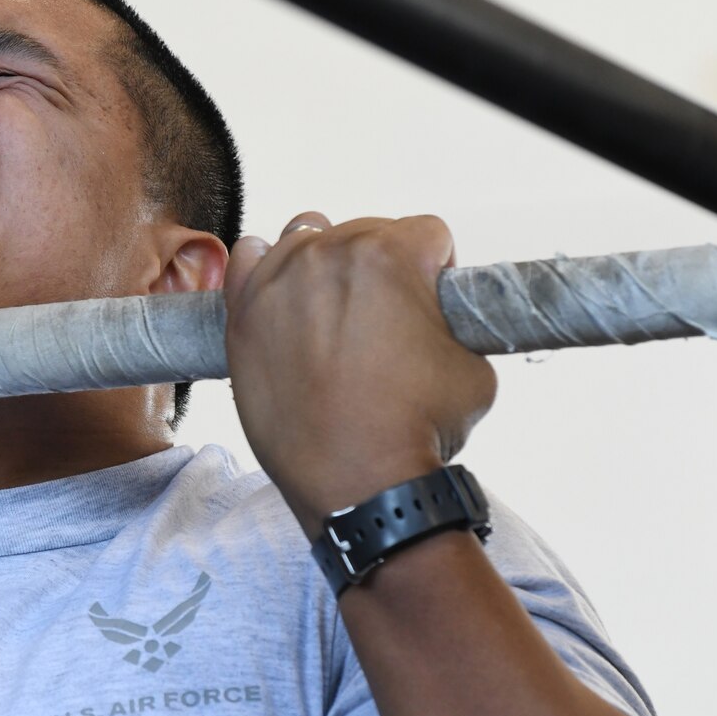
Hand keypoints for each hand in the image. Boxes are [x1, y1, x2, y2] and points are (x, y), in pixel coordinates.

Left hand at [223, 212, 495, 536]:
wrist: (356, 483)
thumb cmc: (413, 430)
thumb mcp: (474, 367)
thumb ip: (457, 321)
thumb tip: (440, 317)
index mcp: (391, 254)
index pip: (427, 233)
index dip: (437, 269)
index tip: (429, 303)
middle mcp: (329, 253)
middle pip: (366, 234)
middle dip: (381, 272)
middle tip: (384, 325)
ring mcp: (278, 279)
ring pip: (308, 238)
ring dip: (326, 264)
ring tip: (334, 314)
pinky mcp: (242, 310)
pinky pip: (248, 257)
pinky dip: (266, 269)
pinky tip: (284, 300)